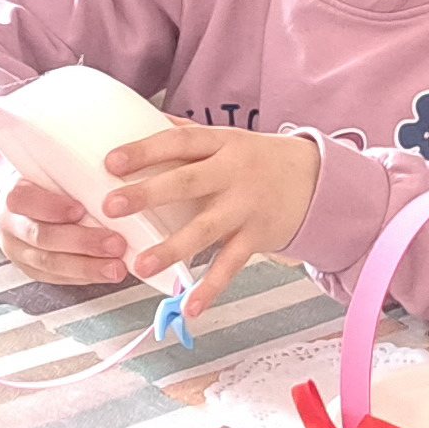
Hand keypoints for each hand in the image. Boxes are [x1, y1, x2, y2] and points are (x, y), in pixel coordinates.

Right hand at [0, 169, 135, 286]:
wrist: (18, 208)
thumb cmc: (43, 185)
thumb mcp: (48, 172)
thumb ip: (70, 177)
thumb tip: (109, 182)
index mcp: (13, 195)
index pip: (25, 200)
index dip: (52, 207)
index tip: (81, 210)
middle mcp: (11, 225)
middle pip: (42, 237)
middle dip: (81, 242)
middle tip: (115, 244)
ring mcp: (18, 251)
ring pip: (50, 263)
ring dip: (87, 267)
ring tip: (116, 268)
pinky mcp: (31, 270)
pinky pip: (56, 278)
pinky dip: (83, 277)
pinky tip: (105, 274)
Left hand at [102, 124, 320, 304]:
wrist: (318, 180)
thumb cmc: (260, 160)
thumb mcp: (228, 139)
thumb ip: (188, 135)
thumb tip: (139, 121)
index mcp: (222, 144)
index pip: (180, 142)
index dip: (145, 151)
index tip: (111, 162)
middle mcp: (233, 173)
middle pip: (187, 182)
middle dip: (148, 194)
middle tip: (111, 206)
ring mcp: (246, 207)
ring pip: (205, 229)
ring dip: (171, 248)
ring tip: (140, 266)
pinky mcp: (257, 237)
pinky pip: (231, 265)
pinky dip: (211, 288)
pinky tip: (190, 307)